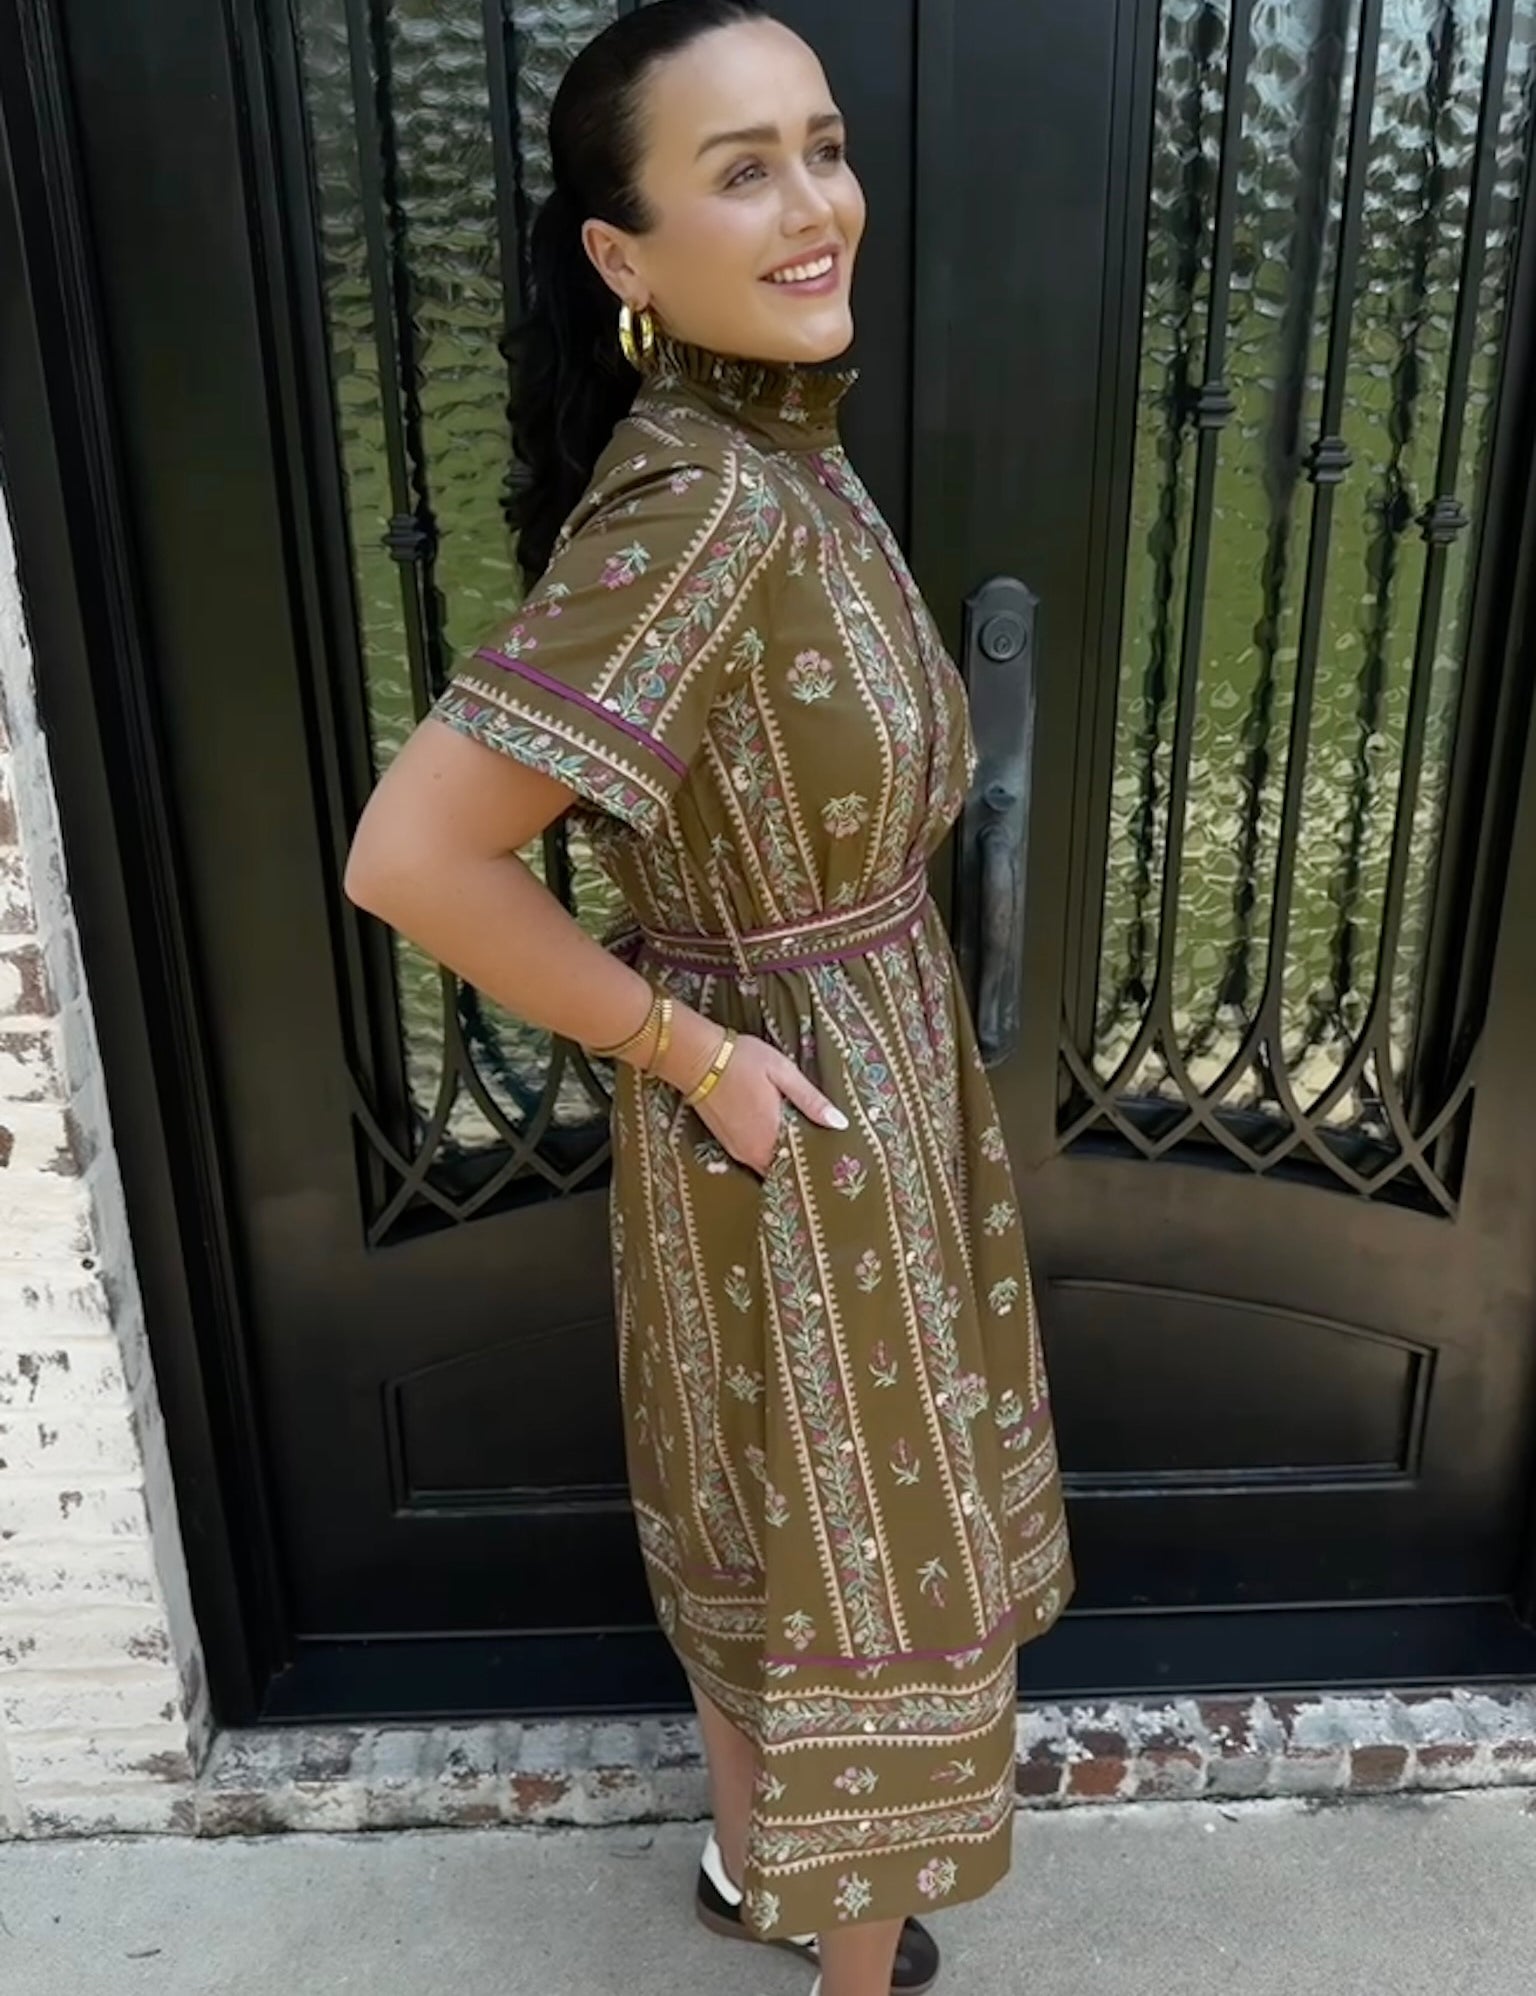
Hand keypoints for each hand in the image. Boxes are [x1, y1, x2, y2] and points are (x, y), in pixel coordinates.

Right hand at [692, 1033, 847, 1174]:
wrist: (694, 1057)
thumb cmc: (742, 1060)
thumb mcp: (783, 1072)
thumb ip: (811, 1100)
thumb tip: (840, 1123)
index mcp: (772, 1136)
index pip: (801, 1166)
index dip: (818, 1165)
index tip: (835, 1161)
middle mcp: (753, 1151)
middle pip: (785, 1170)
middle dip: (801, 1165)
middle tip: (825, 1156)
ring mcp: (737, 1150)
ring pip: (768, 1165)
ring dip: (783, 1158)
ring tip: (803, 1146)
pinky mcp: (725, 1143)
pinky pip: (753, 1157)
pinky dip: (767, 1152)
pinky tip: (777, 1137)